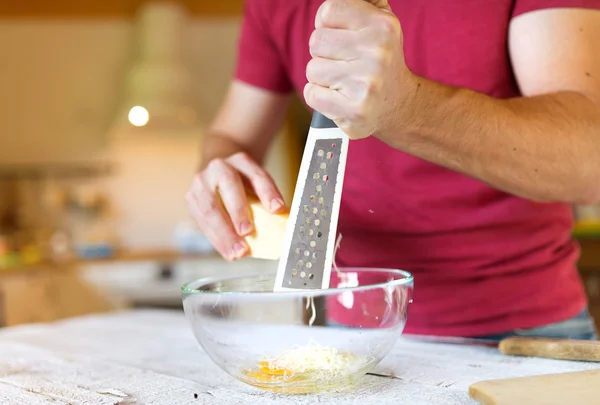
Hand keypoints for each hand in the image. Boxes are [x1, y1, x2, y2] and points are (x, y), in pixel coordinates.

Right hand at [185, 152, 285, 260]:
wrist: (216, 173)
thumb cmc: (242, 183)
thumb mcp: (256, 183)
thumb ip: (266, 199)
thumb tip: (283, 220)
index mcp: (241, 160)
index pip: (257, 175)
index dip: (268, 191)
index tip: (277, 208)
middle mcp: (219, 167)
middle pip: (229, 186)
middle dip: (238, 211)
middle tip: (248, 233)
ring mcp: (201, 182)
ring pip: (210, 207)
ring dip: (224, 234)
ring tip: (237, 253)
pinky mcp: (191, 199)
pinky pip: (202, 221)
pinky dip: (217, 240)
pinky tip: (228, 252)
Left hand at [304, 0, 416, 139]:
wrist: (400, 105)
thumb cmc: (381, 61)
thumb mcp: (380, 24)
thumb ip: (362, 2)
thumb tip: (330, 5)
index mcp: (382, 26)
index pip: (328, 11)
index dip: (326, 25)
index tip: (337, 37)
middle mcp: (377, 52)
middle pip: (316, 42)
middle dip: (323, 53)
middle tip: (344, 63)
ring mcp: (366, 83)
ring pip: (312, 69)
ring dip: (321, 77)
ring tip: (343, 82)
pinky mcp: (354, 110)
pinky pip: (311, 94)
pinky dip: (319, 97)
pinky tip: (339, 97)